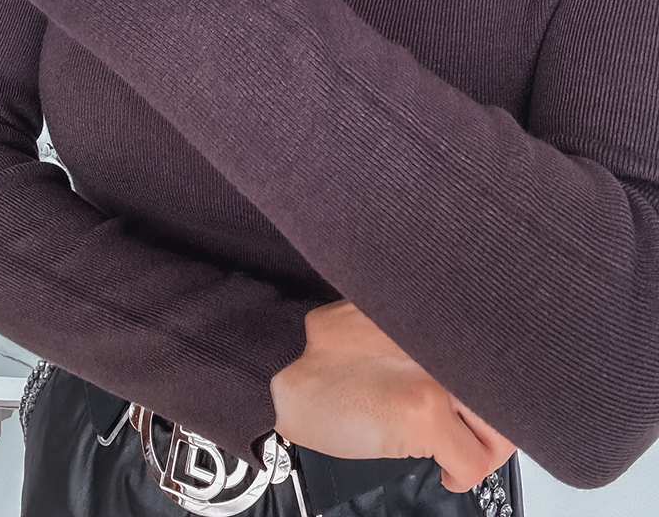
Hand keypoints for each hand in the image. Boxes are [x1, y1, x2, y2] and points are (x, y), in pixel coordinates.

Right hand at [270, 300, 516, 493]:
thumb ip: (437, 338)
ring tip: (451, 444)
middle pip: (510, 395)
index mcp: (442, 314)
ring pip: (498, 432)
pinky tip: (442, 466)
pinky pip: (469, 464)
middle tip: (470, 430)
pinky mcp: (424, 414)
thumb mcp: (389, 323)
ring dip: (478, 447)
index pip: (511, 354)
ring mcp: (437, 376)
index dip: (505, 388)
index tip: (491, 404)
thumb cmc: (328, 346)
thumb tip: (484, 375)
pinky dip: (459, 475)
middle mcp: (445, 339)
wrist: (279, 364)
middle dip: (496, 421)